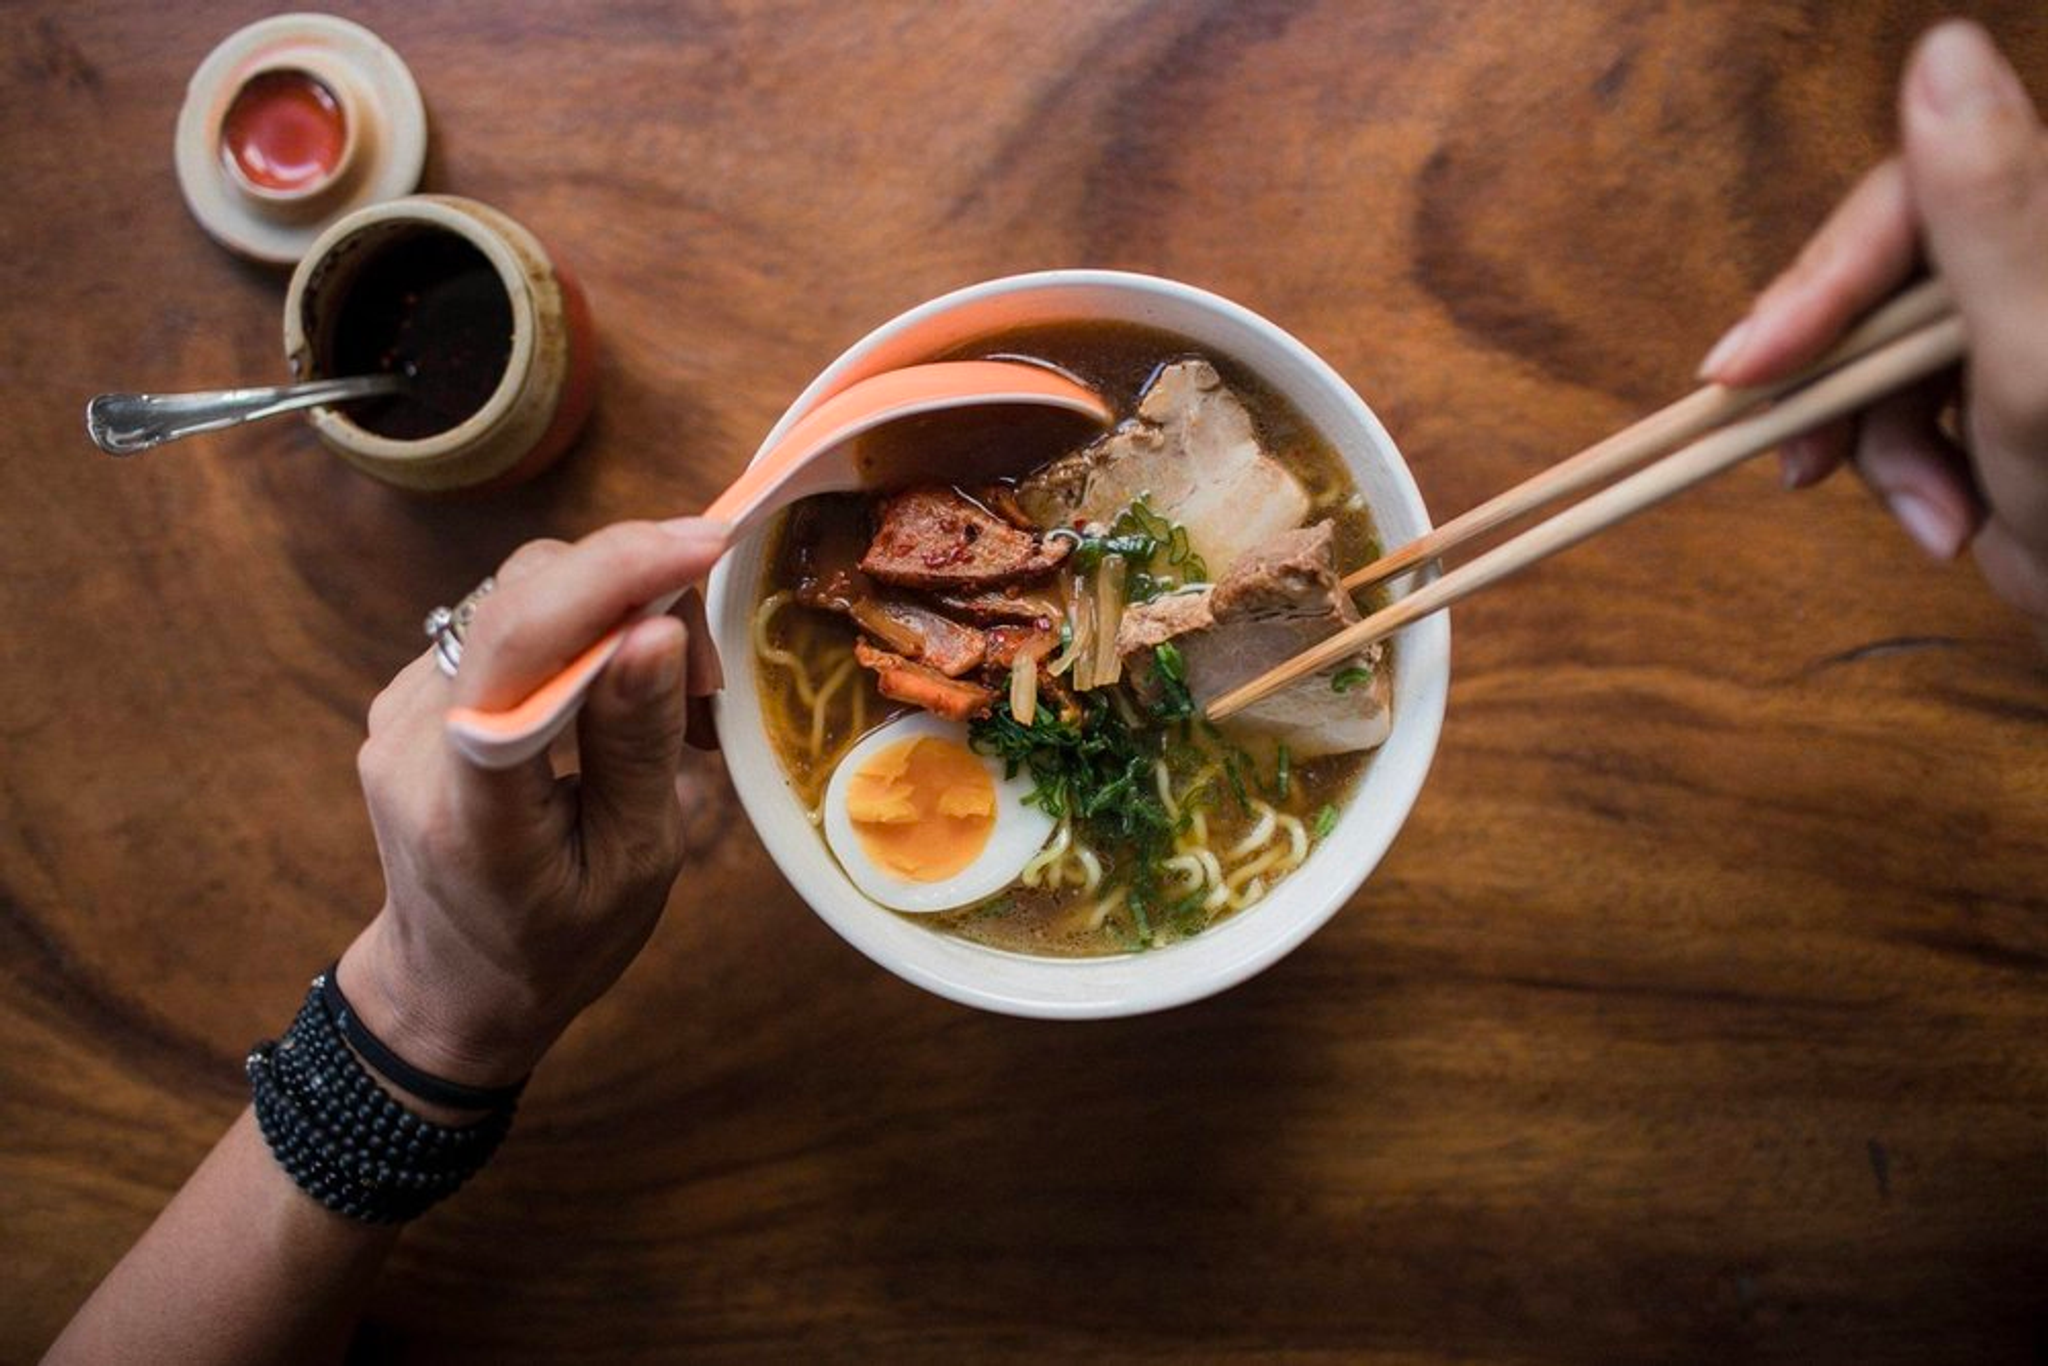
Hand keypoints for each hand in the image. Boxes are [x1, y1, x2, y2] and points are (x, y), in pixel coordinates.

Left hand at [338, 518, 727, 1090]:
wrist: (452, 989)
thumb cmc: (559, 945)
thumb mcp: (634, 864)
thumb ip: (640, 745)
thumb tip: (659, 629)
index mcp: (469, 799)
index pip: (521, 643)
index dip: (612, 575)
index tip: (705, 545)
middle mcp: (412, 736)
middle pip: (521, 596)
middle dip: (631, 592)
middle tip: (706, 676)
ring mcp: (398, 710)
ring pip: (515, 598)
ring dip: (609, 614)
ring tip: (670, 699)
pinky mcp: (409, 696)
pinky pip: (503, 626)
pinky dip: (575, 636)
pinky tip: (615, 698)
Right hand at [1697, 20, 2047, 625]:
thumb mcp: (2035, 352)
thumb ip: (1988, 204)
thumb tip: (1942, 51)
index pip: (1906, 204)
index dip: (1817, 286)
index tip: (1742, 370)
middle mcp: (2032, 256)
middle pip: (1879, 282)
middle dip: (1842, 385)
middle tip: (1801, 467)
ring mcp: (2017, 323)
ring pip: (1878, 352)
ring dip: (1876, 447)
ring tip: (1933, 521)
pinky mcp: (1995, 391)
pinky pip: (1900, 405)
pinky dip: (1898, 469)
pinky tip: (1941, 518)